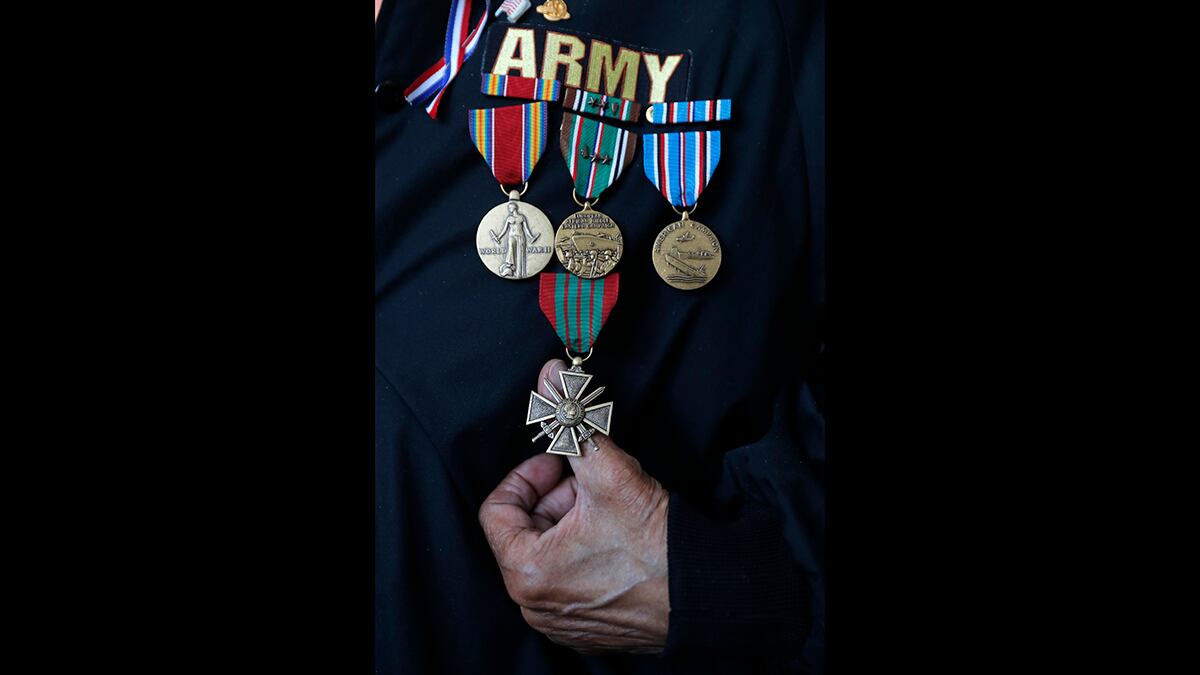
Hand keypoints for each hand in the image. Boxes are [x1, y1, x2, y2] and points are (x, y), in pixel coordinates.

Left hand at [479, 359, 670, 653]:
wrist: (706, 593)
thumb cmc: (656, 545)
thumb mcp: (608, 472)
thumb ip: (571, 422)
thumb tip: (551, 378)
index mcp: (526, 573)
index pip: (498, 508)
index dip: (529, 474)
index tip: (557, 460)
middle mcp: (535, 606)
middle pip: (524, 530)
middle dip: (556, 497)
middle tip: (591, 483)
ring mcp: (561, 622)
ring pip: (547, 554)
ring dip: (572, 522)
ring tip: (610, 509)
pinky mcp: (587, 629)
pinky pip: (568, 581)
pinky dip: (584, 554)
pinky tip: (617, 540)